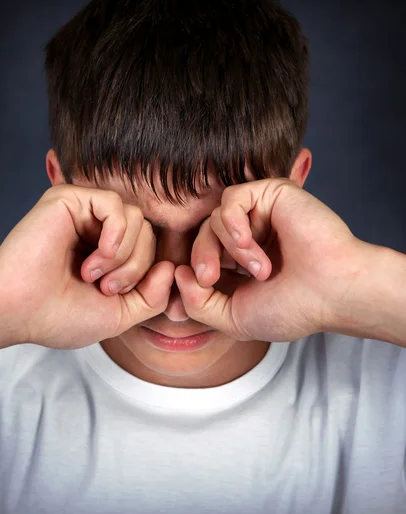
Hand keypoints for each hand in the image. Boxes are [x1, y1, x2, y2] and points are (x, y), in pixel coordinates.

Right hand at [0, 185, 173, 348]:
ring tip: (91, 274)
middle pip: (147, 232)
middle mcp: (98, 228)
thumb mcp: (119, 314)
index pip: (151, 248)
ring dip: (123, 255)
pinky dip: (115, 235)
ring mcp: (85, 212)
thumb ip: (152, 296)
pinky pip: (116, 205)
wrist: (19, 310)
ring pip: (137, 219)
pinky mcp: (71, 199)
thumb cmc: (60, 315)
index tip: (115, 295)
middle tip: (104, 288)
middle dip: (135, 267)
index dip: (145, 274)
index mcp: (109, 251)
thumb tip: (169, 267)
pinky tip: (96, 256)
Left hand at [175, 178, 366, 341]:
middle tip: (209, 278)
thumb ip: (198, 303)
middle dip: (200, 258)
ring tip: (261, 271)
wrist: (334, 292)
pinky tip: (250, 245)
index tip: (200, 290)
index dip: (191, 273)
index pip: (199, 257)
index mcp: (240, 264)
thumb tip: (178, 274)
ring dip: (229, 248)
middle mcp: (249, 236)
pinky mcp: (270, 195)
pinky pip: (231, 200)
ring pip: (214, 219)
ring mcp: (260, 215)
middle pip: (202, 236)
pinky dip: (233, 225)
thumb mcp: (233, 318)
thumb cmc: (293, 308)